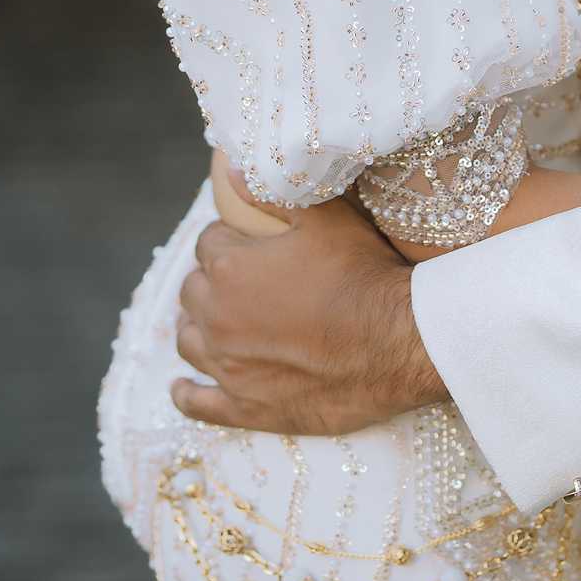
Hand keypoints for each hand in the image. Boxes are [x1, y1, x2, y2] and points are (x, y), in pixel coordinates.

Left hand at [171, 189, 447, 434]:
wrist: (399, 342)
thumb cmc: (363, 273)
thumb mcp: (326, 218)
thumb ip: (273, 193)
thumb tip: (231, 172)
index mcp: (229, 270)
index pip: (209, 244)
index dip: (230, 239)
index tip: (251, 243)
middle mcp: (218, 319)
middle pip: (193, 292)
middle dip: (212, 281)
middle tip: (243, 279)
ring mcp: (228, 368)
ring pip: (189, 342)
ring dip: (199, 327)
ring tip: (217, 322)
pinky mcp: (245, 408)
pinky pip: (199, 404)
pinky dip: (187, 395)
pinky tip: (181, 388)